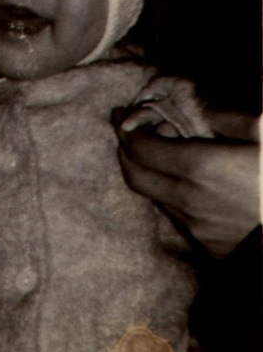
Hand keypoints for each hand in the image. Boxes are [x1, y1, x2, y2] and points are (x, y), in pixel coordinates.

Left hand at [116, 109, 260, 256]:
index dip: (126, 130)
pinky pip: (175, 216)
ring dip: (144, 175)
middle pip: (135, 176)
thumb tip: (200, 106)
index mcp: (199, 167)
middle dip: (124, 152)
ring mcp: (195, 226)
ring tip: (151, 155)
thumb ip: (228, 116)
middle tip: (125, 135)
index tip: (122, 117)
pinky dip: (166, 195)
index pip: (141, 148)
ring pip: (153, 198)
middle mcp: (187, 199)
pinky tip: (180, 183)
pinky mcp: (207, 245)